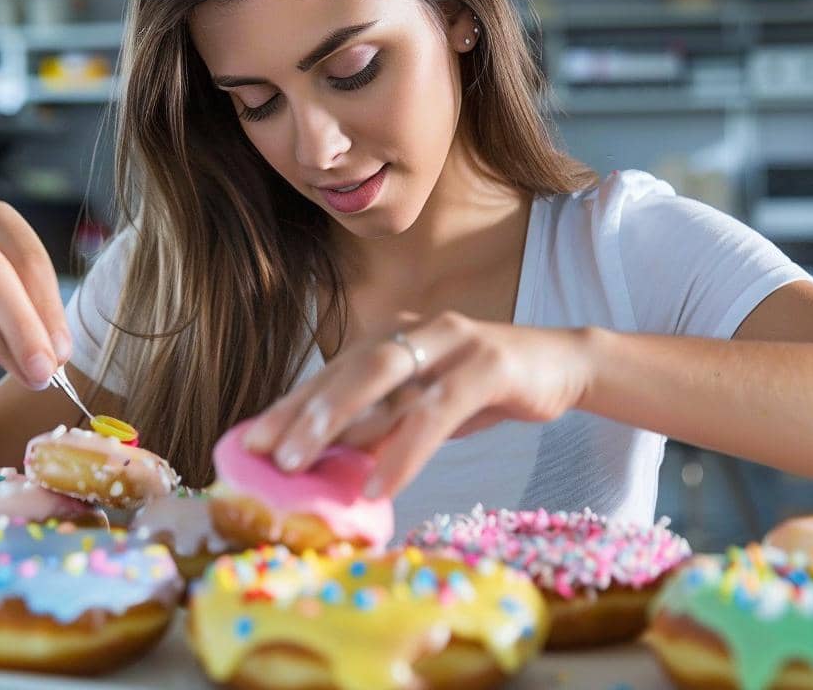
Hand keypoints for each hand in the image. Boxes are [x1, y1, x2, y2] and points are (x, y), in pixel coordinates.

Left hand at [243, 311, 597, 498]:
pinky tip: (381, 483)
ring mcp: (453, 341)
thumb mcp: (425, 406)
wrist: (563, 366)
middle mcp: (415, 329)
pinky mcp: (489, 364)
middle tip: (265, 454)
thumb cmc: (484, 389)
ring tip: (302, 464)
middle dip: (300, 409)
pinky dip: (405, 448)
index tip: (249, 442)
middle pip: (346, 365)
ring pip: (383, 374)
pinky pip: (437, 408)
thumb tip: (329, 459)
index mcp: (393, 336)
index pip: (331, 371)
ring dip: (337, 419)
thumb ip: (382, 422)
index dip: (289, 405)